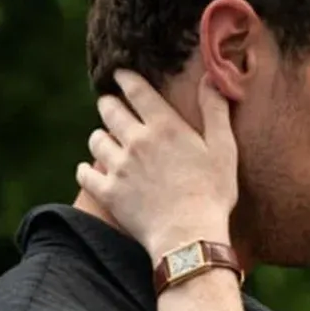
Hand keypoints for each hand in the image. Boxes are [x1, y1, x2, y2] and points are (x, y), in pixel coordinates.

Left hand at [76, 70, 237, 262]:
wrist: (190, 236)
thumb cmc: (213, 192)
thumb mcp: (224, 148)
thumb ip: (215, 110)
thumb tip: (212, 77)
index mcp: (164, 126)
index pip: (136, 90)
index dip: (125, 78)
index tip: (120, 74)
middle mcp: (136, 140)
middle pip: (109, 110)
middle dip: (110, 104)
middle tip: (112, 105)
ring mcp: (119, 167)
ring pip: (96, 140)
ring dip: (101, 137)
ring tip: (107, 140)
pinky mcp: (108, 192)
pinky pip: (85, 174)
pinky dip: (86, 170)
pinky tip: (90, 170)